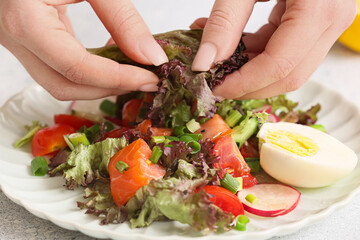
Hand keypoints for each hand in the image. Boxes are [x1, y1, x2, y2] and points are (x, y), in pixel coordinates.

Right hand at [0, 0, 167, 99]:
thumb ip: (122, 18)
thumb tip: (151, 56)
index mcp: (25, 20)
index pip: (77, 68)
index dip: (118, 79)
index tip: (150, 78)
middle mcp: (14, 38)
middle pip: (65, 86)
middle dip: (109, 88)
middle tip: (145, 79)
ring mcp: (18, 41)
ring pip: (61, 82)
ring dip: (101, 82)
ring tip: (132, 67)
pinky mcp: (28, 39)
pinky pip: (60, 66)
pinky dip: (91, 69)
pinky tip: (112, 53)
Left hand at [191, 0, 356, 98]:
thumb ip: (225, 21)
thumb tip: (205, 61)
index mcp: (320, 9)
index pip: (280, 66)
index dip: (244, 83)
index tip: (213, 87)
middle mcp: (332, 21)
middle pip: (288, 75)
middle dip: (248, 85)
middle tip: (214, 80)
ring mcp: (327, 23)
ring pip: (287, 68)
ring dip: (248, 69)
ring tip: (215, 56)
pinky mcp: (316, 22)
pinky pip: (285, 50)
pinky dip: (255, 52)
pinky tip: (231, 43)